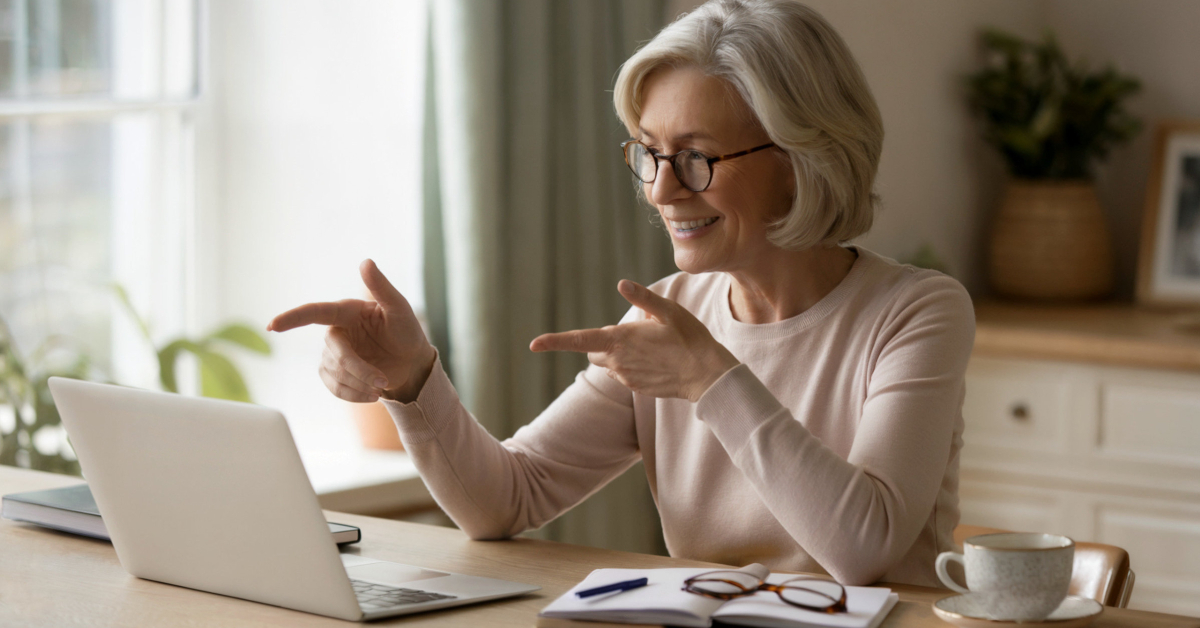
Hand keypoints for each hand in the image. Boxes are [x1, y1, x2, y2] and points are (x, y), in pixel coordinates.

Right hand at [267, 260, 436, 403]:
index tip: (273, 326)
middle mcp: (335, 331)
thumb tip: (366, 262)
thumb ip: (382, 287)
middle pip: (335, 354)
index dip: (293, 318)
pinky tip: (371, 394)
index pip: (315, 312)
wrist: (412, 362)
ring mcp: (333, 354)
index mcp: (346, 312)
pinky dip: (354, 395)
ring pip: (335, 374)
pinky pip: (335, 389)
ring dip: (360, 384)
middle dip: (358, 370)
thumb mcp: (399, 308)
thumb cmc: (406, 331)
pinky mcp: (334, 374)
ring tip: (382, 385)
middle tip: (382, 382)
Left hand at [529, 280, 738, 401]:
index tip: (533, 344)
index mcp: (620, 340)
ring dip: (619, 353)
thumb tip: (621, 284)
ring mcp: (626, 377)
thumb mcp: (669, 311)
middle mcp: (617, 361)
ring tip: (653, 346)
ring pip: (609, 363)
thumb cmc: (690, 339)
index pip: (578, 340)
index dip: (554, 341)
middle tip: (636, 332)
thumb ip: (642, 298)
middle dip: (602, 342)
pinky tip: (657, 360)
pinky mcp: (636, 388)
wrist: (708, 377)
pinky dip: (632, 365)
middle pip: (593, 351)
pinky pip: (624, 374)